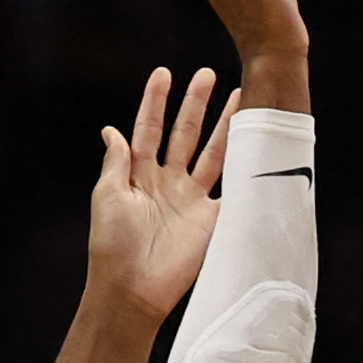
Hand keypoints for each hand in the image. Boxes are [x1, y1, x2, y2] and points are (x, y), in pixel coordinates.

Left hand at [85, 64, 232, 321]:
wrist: (133, 289)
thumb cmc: (111, 244)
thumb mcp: (106, 195)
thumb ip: (116, 161)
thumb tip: (111, 130)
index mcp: (139, 174)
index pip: (149, 128)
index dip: (156, 101)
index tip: (164, 73)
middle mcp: (168, 182)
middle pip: (185, 134)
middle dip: (196, 104)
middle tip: (208, 74)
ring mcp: (192, 199)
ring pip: (212, 154)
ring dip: (224, 126)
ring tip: (239, 98)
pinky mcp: (212, 220)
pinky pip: (232, 188)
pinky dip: (244, 169)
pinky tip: (256, 145)